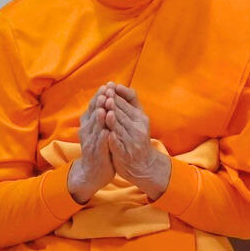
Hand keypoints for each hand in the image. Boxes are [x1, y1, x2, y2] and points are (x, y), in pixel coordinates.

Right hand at [65, 90, 115, 202]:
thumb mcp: (100, 129)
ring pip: (95, 129)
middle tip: (105, 92)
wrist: (93, 173)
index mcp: (89, 124)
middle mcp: (87, 132)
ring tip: (104, 108)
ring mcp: (90, 144)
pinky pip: (99, 146)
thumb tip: (106, 96)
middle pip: (93, 115)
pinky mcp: (96, 155)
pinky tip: (106, 132)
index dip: (99, 97)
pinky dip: (102, 139)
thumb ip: (102, 115)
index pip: (93, 107)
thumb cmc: (100, 147)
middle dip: (99, 104)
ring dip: (99, 119)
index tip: (107, 86)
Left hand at [101, 84, 169, 199]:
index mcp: (140, 117)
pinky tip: (108, 134)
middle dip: (113, 104)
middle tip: (105, 95)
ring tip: (106, 111)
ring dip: (113, 120)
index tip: (108, 86)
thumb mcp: (137, 120)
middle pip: (124, 114)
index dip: (118, 95)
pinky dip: (114, 140)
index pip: (129, 103)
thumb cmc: (137, 138)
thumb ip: (128, 105)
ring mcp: (132, 141)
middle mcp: (138, 128)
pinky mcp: (126, 153)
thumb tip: (116, 86)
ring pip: (121, 129)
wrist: (144, 164)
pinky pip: (119, 145)